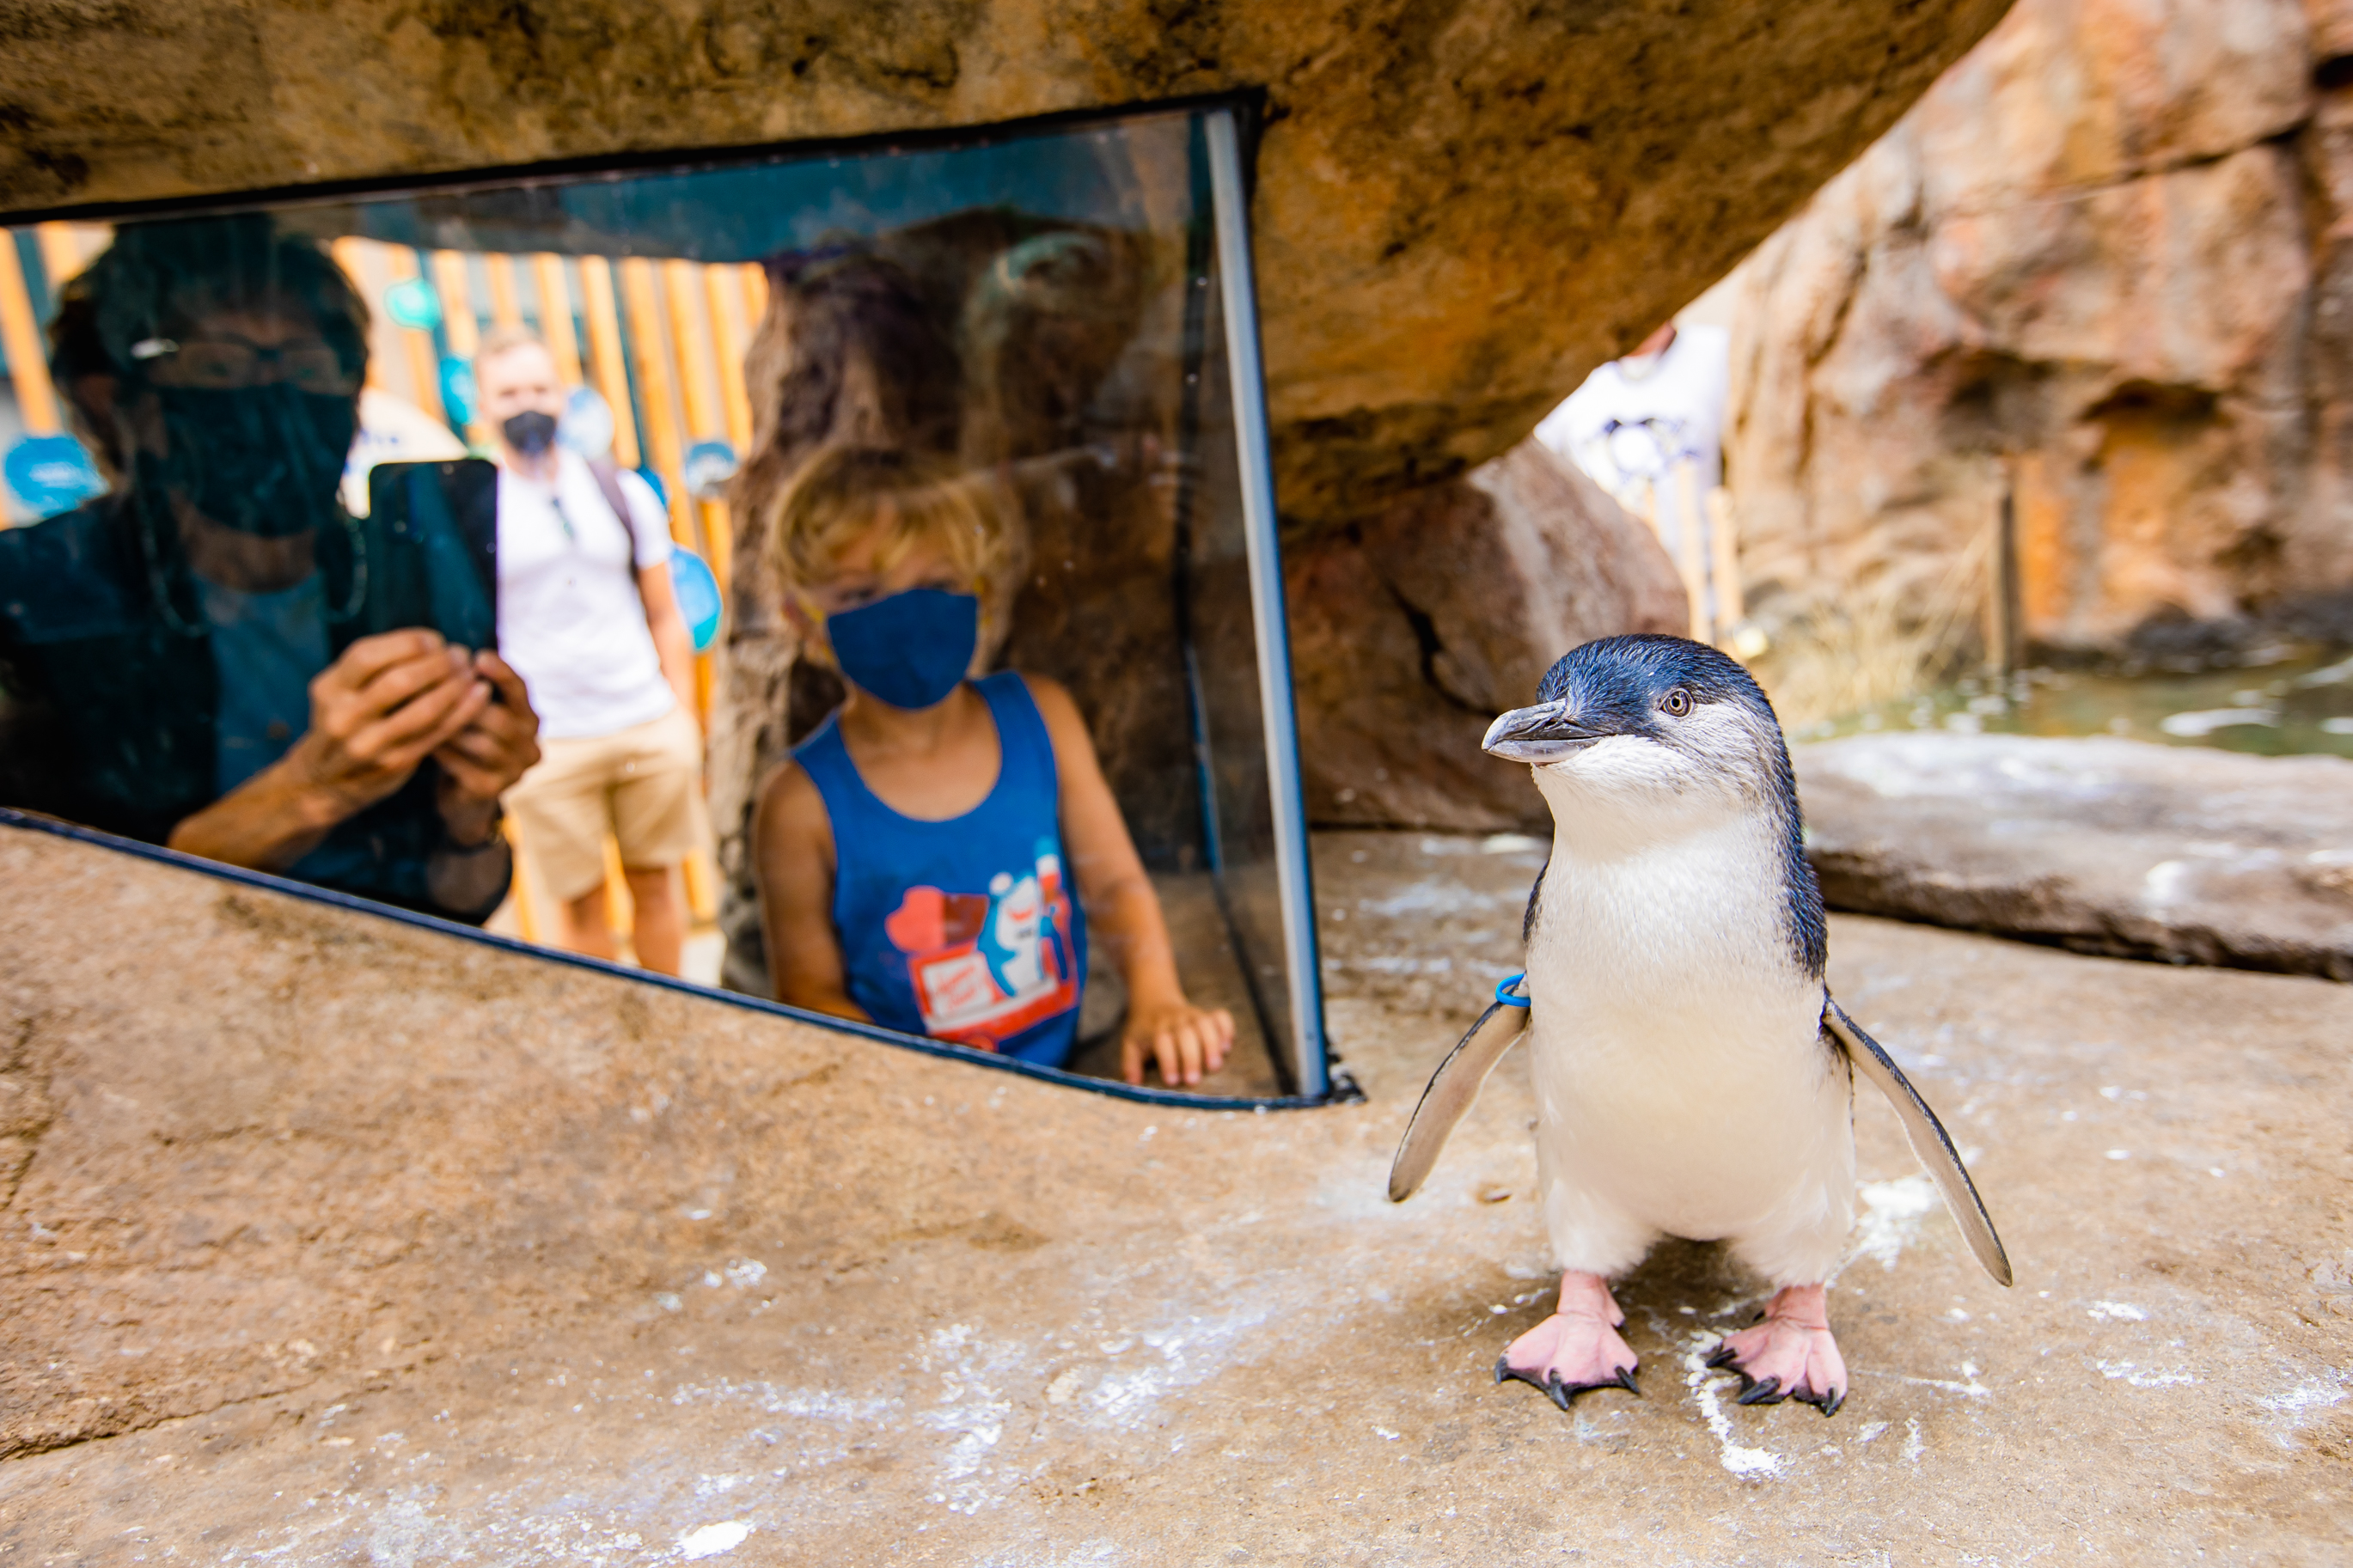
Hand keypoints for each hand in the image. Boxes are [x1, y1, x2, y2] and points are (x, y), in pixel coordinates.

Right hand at [280, 630, 490, 826]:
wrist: (324, 782)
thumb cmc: (345, 722)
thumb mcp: (342, 691)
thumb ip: (375, 669)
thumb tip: (433, 643)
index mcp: (329, 689)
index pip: (367, 655)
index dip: (407, 642)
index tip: (433, 640)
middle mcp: (344, 716)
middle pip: (399, 681)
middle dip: (437, 663)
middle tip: (460, 655)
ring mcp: (369, 743)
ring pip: (423, 709)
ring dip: (454, 687)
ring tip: (470, 673)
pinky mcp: (394, 763)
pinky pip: (437, 733)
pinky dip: (463, 711)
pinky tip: (479, 696)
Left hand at [432, 650, 541, 840]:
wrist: (463, 795)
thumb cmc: (466, 740)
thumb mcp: (475, 711)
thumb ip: (472, 688)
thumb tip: (448, 654)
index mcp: (528, 718)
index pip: (520, 690)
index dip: (501, 672)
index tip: (477, 656)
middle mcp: (529, 744)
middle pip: (501, 718)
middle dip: (466, 704)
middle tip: (432, 689)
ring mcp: (513, 770)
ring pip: (482, 742)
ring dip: (450, 728)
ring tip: (421, 715)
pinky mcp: (492, 789)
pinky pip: (463, 765)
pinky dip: (443, 751)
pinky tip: (422, 742)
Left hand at [1120, 995, 1234, 1088]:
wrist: (1155, 999)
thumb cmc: (1144, 1029)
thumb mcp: (1131, 1043)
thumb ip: (1131, 1064)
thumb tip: (1133, 1084)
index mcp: (1156, 1028)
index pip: (1163, 1041)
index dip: (1168, 1061)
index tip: (1172, 1081)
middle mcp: (1176, 1019)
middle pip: (1186, 1034)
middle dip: (1191, 1057)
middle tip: (1193, 1080)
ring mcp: (1194, 1015)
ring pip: (1205, 1024)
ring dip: (1212, 1044)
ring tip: (1214, 1066)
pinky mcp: (1207, 1014)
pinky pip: (1221, 1016)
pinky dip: (1227, 1029)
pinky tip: (1227, 1047)